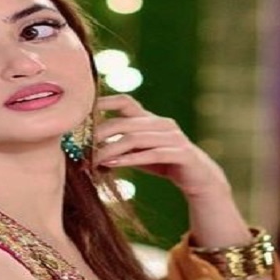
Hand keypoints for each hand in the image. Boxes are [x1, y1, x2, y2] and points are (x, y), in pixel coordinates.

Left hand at [93, 95, 229, 199]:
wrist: (199, 178)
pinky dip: (130, 159)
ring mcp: (173, 137)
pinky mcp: (181, 153)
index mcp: (151, 119)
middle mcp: (162, 123)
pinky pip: (152, 154)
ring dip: (110, 150)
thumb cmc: (164, 163)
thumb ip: (119, 148)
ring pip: (135, 139)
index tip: (81, 111)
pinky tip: (113, 165)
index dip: (104, 102)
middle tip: (80, 148)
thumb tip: (88, 152)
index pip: (125, 101)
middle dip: (99, 135)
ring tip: (93, 161)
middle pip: (124, 123)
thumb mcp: (139, 153)